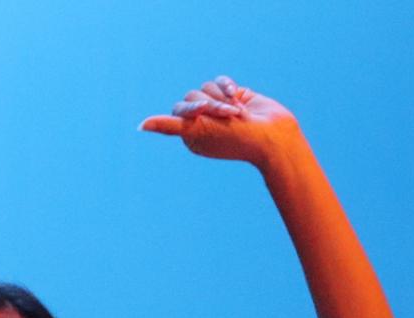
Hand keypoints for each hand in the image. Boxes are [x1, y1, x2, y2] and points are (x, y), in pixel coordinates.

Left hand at [139, 75, 301, 168]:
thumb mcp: (198, 132)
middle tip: (229, 118)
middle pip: (193, 95)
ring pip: (207, 86)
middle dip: (212, 103)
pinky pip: (220, 80)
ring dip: (222, 97)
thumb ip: (169, 126)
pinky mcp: (232, 95)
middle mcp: (203, 121)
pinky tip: (239, 98)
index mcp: (191, 134)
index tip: (206, 116)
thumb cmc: (235, 140)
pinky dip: (229, 87)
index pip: (180, 109)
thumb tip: (140, 125)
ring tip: (238, 114)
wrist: (273, 138)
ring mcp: (218, 108)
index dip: (195, 110)